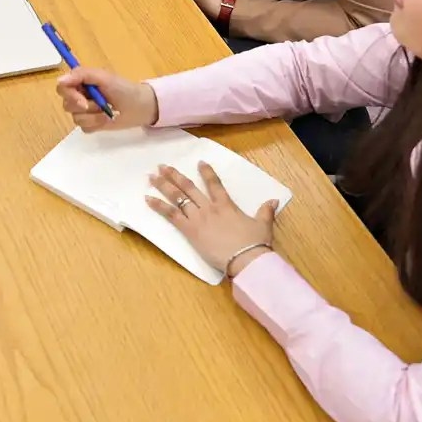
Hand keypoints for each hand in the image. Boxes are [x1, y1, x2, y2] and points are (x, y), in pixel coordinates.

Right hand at [54, 67, 158, 131]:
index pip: (62, 88)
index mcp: (80, 82)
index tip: (82, 101)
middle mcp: (79, 96)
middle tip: (101, 106)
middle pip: (67, 104)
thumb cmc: (123, 89)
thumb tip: (59, 80)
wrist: (140, 107)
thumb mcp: (103, 77)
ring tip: (108, 112)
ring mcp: (84, 111)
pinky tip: (107, 120)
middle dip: (85, 107)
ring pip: (76, 118)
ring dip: (94, 117)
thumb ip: (82, 75)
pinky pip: (84, 128)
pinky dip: (96, 124)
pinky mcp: (90, 124)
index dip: (70, 95)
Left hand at [146, 162, 277, 278]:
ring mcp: (198, 218)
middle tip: (162, 166)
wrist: (245, 258)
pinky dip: (158, 206)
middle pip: (188, 187)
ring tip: (152, 177)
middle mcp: (209, 207)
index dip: (207, 172)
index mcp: (226, 205)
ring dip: (163, 186)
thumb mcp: (263, 225)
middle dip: (174, 176)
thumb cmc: (254, 243)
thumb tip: (274, 200)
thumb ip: (266, 211)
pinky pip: (171, 215)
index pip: (214, 183)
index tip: (199, 162)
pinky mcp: (190, 230)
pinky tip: (148, 198)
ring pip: (177, 197)